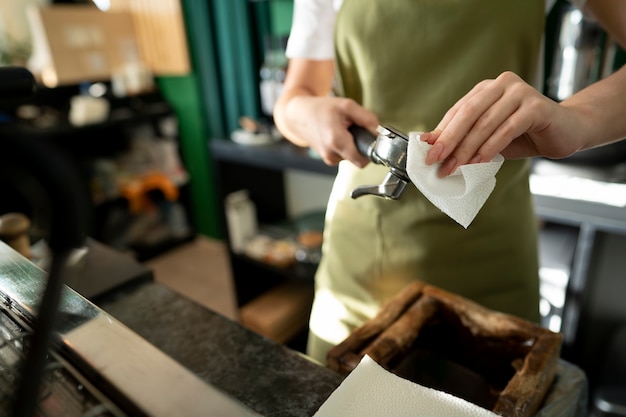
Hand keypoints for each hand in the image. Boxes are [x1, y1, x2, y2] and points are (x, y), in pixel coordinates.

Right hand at [277, 95, 378, 167]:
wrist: (300, 115)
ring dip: (352, 145)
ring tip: (343, 130)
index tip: (370, 139)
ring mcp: (328, 158)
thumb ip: (366, 118)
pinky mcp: (327, 159)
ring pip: (351, 157)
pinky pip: (344, 156)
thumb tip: (378, 131)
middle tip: (356, 130)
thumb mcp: (347, 106)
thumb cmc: (322, 109)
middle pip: (358, 159)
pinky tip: (338, 135)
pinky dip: (345, 146)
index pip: (362, 160)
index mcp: (337, 142)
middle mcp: (331, 154)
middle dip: (361, 146)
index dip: (370, 150)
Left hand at [420, 71, 584, 175]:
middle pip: (468, 114)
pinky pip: (507, 128)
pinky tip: (479, 162)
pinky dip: (490, 147)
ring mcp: (520, 92)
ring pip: (485, 123)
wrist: (565, 132)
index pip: (458, 111)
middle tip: (436, 161)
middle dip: (449, 140)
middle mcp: (501, 84)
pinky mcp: (536, 106)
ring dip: (467, 148)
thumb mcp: (488, 137)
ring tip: (455, 167)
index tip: (427, 153)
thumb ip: (464, 137)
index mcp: (486, 89)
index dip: (441, 133)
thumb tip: (432, 146)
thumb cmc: (523, 135)